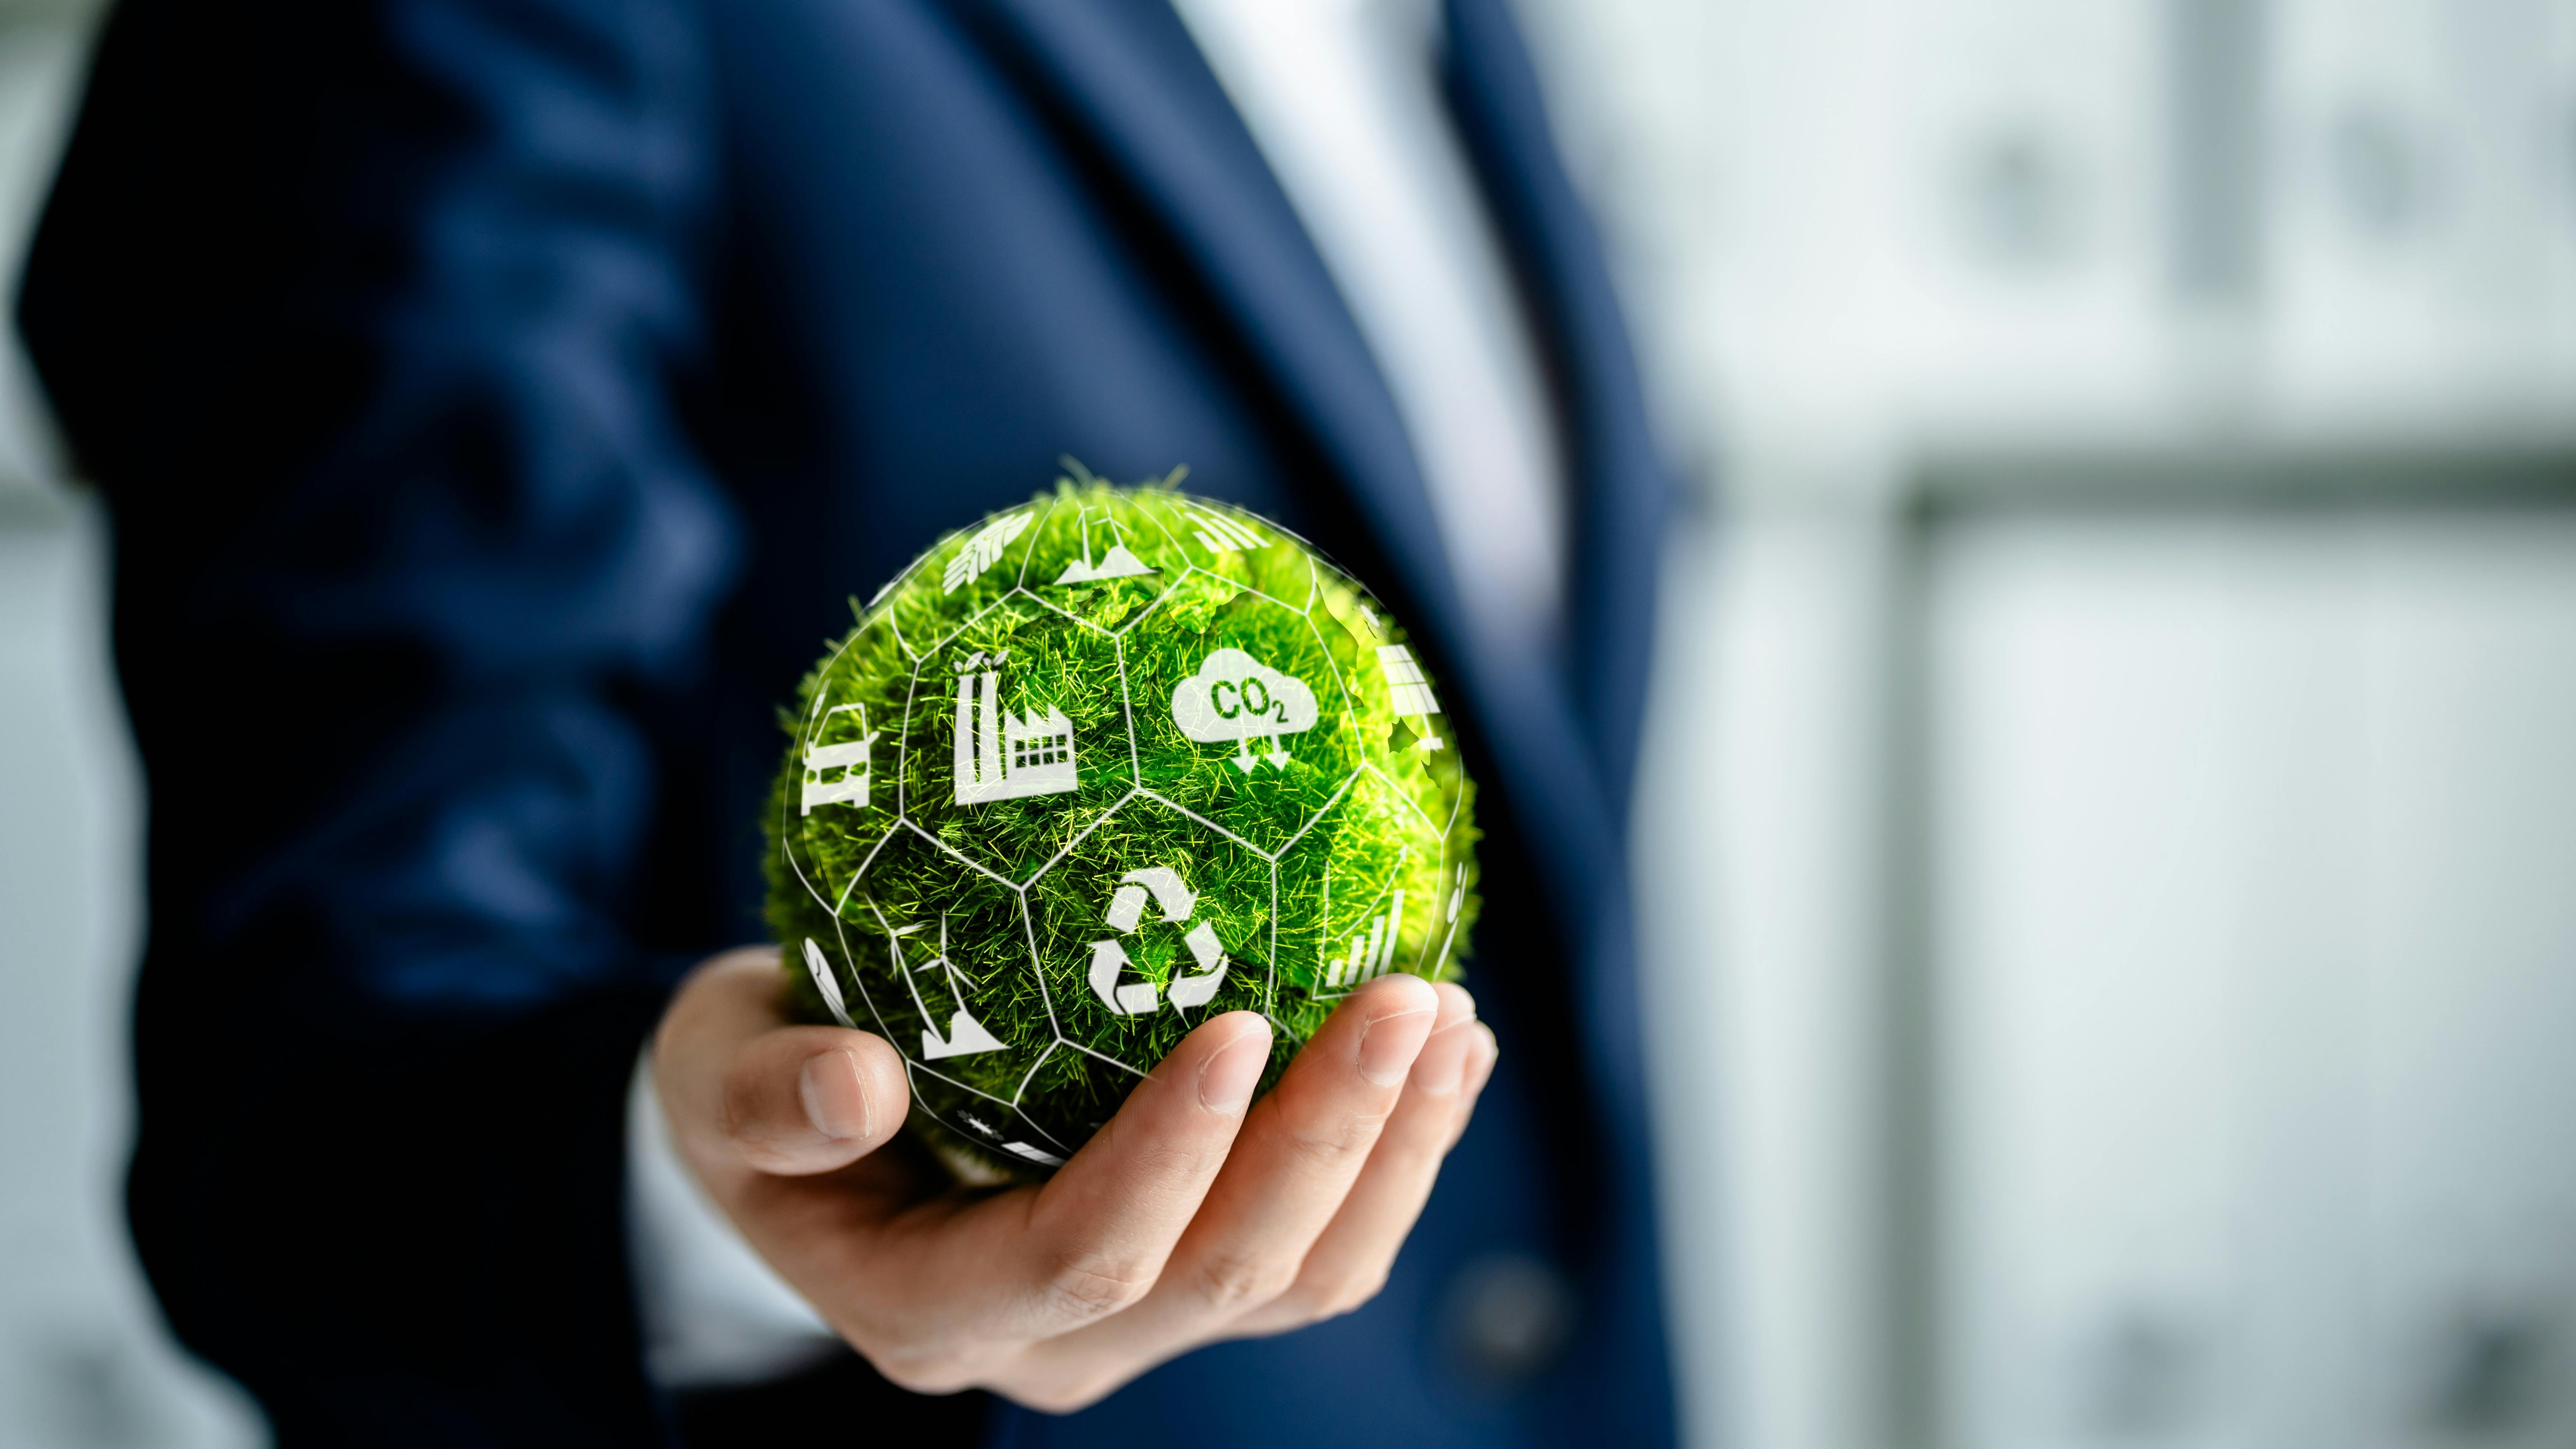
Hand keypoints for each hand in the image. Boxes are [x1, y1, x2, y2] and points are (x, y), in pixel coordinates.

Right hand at [652, 946, 1497, 1410]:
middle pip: (1221, 1274)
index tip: (1242, 1019)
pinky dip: (1393, 1157)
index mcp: (926, 1307)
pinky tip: (1447, 1054)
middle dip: (1330, 1140)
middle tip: (1407, 995)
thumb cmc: (748, 1085)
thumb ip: (761, 1095)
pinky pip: (1320, 1249)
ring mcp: (1134, 1323)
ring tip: (1452, 1019)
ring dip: (1392, 1154)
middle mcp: (1047, 1344)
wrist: (792, 1135)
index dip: (1170, 1153)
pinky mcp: (1192, 1284)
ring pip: (1300, 1280)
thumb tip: (852, 1086)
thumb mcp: (712, 1076)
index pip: (1078, 1252)